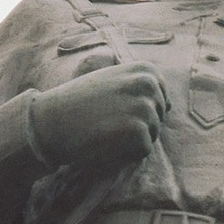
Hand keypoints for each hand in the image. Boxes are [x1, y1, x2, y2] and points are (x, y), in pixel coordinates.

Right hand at [29, 62, 168, 173]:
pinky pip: (144, 150)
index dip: (141, 108)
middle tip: (108, 119)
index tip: (118, 107)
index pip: (162, 97)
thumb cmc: (80, 102)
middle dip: (139, 123)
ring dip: (132, 138)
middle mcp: (148, 85)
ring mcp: (145, 108)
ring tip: (106, 129)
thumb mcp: (112, 80)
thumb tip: (171, 104)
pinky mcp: (139, 132)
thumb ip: (139, 86)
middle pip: (159, 116)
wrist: (52, 121)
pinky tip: (106, 141)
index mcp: (144, 70)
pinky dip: (128, 152)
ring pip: (152, 134)